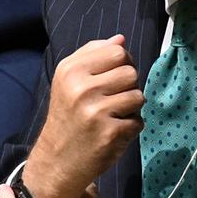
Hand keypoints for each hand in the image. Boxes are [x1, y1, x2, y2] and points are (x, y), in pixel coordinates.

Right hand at [24, 35, 143, 197]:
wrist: (58, 159)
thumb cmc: (68, 115)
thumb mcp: (69, 80)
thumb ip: (93, 55)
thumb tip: (121, 38)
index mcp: (71, 70)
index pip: (118, 51)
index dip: (123, 64)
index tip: (113, 78)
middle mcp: (81, 87)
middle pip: (131, 72)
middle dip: (128, 86)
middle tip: (112, 100)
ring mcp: (95, 111)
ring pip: (138, 96)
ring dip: (131, 108)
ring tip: (113, 116)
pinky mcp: (109, 133)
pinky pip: (138, 121)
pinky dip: (130, 128)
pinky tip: (113, 132)